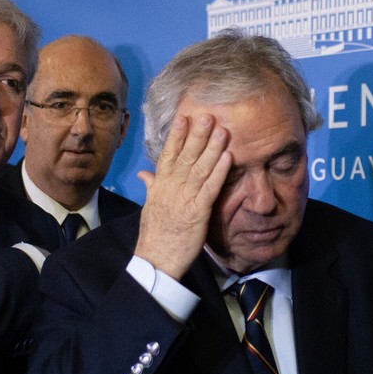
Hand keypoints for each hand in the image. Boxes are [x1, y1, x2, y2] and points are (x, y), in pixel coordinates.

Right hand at [135, 114, 230, 279]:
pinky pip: (210, 188)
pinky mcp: (198, 212)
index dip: (176, 136)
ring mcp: (184, 199)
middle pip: (185, 156)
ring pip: (199, 169)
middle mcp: (171, 188)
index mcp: (160, 186)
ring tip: (222, 130)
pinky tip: (227, 157)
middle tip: (207, 115)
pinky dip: (219, 172)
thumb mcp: (149, 206)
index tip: (183, 117)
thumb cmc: (154, 234)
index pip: (168, 155)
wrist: (156, 258)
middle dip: (196, 135)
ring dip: (211, 148)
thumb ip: (151, 187)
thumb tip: (144, 174)